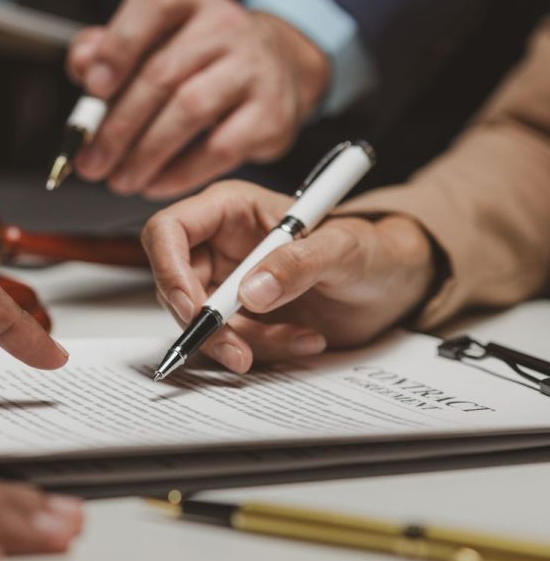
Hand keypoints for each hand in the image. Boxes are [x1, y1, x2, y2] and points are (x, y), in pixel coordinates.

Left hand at [67, 0, 328, 198]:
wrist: (280, 68)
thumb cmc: (203, 58)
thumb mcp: (158, 38)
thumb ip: (110, 48)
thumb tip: (83, 67)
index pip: (151, 7)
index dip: (117, 47)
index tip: (93, 87)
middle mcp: (225, 25)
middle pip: (162, 73)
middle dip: (118, 126)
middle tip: (92, 162)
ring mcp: (253, 68)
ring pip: (190, 110)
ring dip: (146, 153)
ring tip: (120, 179)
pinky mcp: (270, 113)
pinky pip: (220, 148)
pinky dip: (181, 172)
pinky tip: (156, 184)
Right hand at [141, 181, 435, 371]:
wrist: (392, 283)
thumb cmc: (371, 248)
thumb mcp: (345, 249)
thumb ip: (300, 262)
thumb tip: (251, 290)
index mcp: (231, 209)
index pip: (168, 231)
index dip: (168, 269)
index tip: (194, 309)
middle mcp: (220, 244)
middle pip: (177, 285)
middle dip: (207, 324)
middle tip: (240, 352)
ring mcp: (229, 281)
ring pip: (204, 322)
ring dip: (246, 341)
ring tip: (300, 339)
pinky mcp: (244, 315)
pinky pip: (233, 341)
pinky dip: (264, 349)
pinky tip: (304, 340)